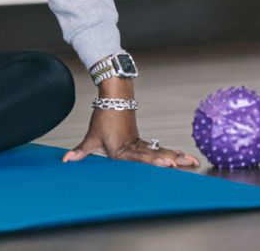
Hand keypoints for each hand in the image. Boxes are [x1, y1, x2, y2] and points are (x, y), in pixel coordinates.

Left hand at [62, 105, 198, 168]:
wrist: (115, 95)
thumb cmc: (104, 116)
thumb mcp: (92, 136)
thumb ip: (81, 151)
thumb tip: (66, 161)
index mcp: (121, 149)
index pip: (138, 157)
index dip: (153, 161)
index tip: (167, 163)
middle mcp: (133, 147)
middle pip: (153, 155)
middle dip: (169, 161)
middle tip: (181, 164)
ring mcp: (140, 144)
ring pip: (160, 151)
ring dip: (176, 157)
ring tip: (192, 162)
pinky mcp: (143, 142)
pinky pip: (160, 149)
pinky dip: (173, 153)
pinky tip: (186, 158)